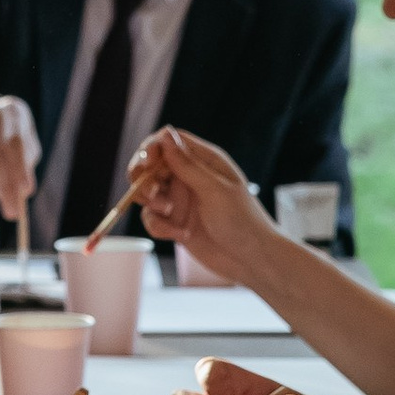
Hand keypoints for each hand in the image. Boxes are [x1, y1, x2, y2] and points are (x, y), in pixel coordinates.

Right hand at [0, 96, 39, 225]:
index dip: (20, 168)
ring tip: (0, 199)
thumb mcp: (26, 144)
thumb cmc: (12, 137)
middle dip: (5, 185)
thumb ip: (26, 165)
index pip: (15, 142)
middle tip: (12, 209)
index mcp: (12, 110)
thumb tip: (23, 192)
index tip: (25, 191)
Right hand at [122, 128, 266, 271]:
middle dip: (143, 177)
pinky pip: (152, 218)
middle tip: (150, 193)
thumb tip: (165, 135)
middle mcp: (188, 176)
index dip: (152, 148)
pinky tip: (181, 235)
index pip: (168, 141)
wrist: (251, 260)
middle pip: (150, 165)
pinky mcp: (175, 222)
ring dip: (150, 202)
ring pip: (146, 192)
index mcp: (203, 160)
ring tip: (168, 212)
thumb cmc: (242, 220)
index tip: (149, 164)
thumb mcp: (214, 190)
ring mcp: (180, 199)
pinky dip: (159, 226)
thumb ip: (187, 165)